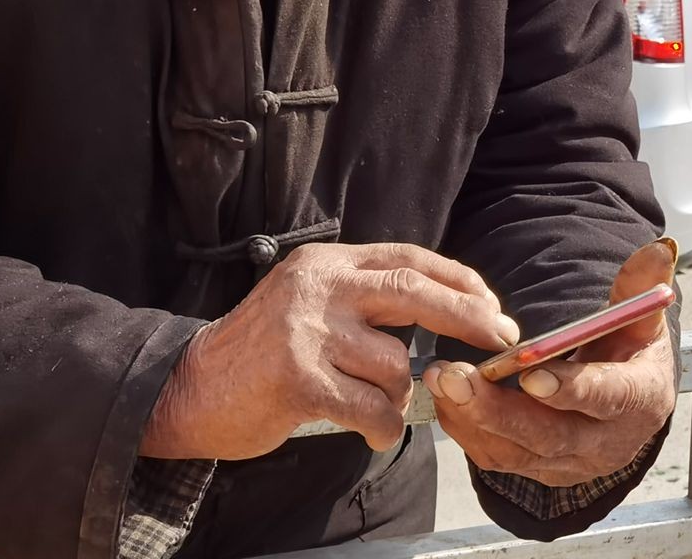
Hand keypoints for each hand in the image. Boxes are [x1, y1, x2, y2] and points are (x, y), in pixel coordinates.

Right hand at [143, 243, 517, 458]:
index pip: (407, 258)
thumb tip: (444, 307)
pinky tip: (367, 432)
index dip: (458, 279)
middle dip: (468, 315)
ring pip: (395, 364)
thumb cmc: (259, 352)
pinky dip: (381, 427)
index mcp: (326, 264)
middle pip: (414, 292)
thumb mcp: (308, 301)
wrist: (190, 389)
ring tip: (371, 405)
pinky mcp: (301, 380)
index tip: (493, 303)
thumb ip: (362, 297)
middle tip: (502, 336)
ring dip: (397, 395)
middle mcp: (318, 288)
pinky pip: (372, 408)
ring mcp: (308, 333)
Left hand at [422, 239, 676, 488]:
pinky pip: (497, 457)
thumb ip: (641, 286)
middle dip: (498, 408)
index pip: (607, 397)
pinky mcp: (538, 469)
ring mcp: (569, 463)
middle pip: (550, 436)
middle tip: (456, 375)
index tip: (529, 373)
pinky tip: (445, 397)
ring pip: (516, 450)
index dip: (571, 388)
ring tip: (440, 379)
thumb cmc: (630, 352)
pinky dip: (467, 429)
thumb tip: (659, 248)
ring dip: (473, 417)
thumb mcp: (642, 318)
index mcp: (639, 400)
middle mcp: (605, 442)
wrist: (625, 403)